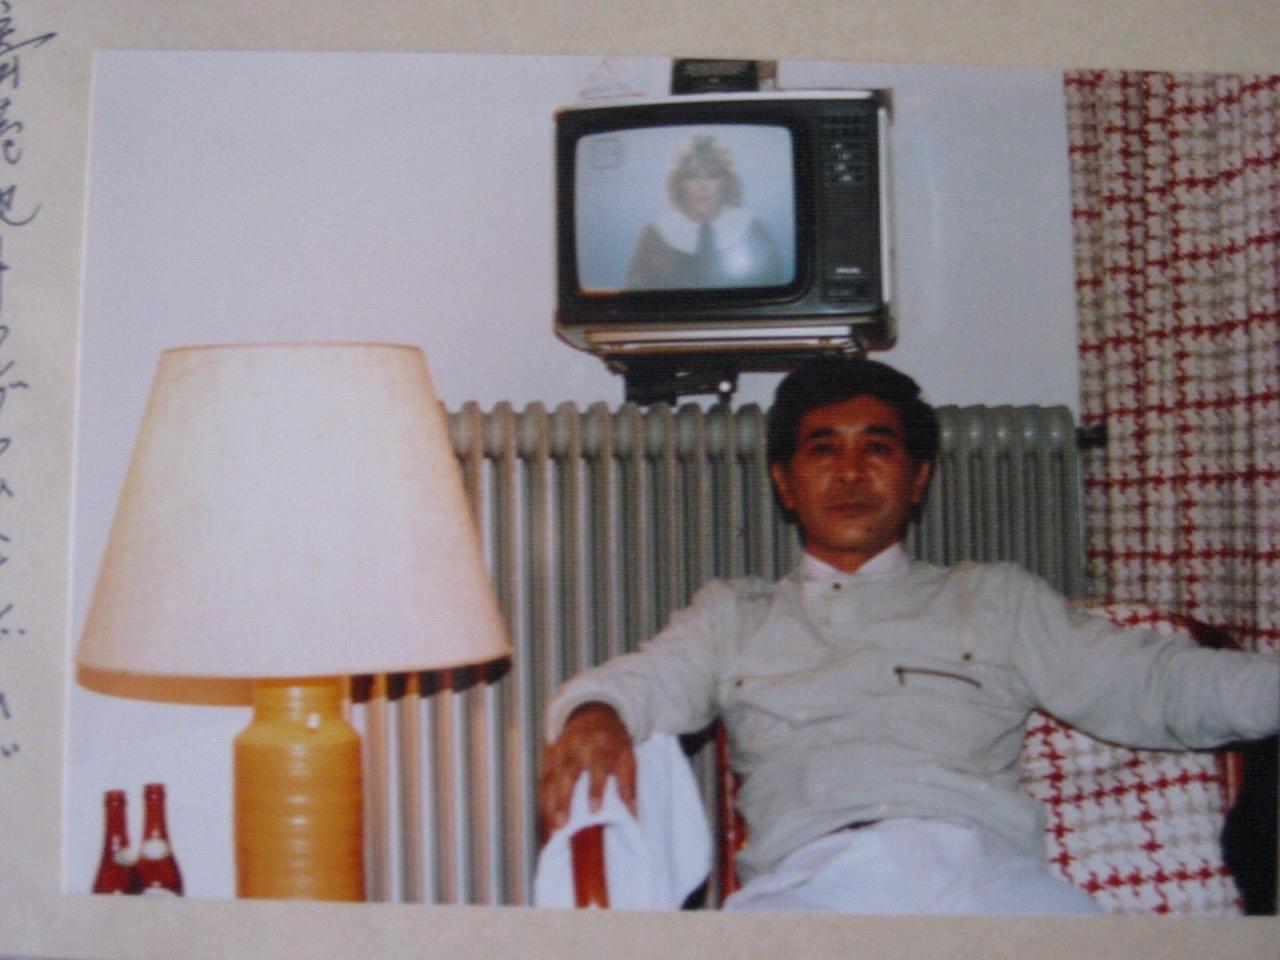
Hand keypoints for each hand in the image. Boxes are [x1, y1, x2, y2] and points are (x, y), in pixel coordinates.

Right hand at [538, 702, 635, 836]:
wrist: (592, 713)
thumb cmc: (612, 740)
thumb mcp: (628, 755)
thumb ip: (628, 783)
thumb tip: (632, 813)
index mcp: (602, 744)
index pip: (598, 766)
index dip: (595, 788)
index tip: (594, 810)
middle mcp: (578, 745)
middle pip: (568, 773)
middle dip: (563, 799)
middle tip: (561, 824)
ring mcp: (561, 749)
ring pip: (551, 777)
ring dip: (549, 802)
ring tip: (550, 826)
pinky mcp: (549, 754)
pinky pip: (542, 777)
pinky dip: (542, 798)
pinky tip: (544, 815)